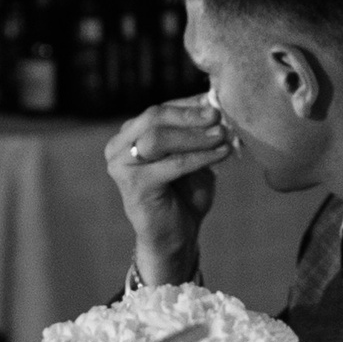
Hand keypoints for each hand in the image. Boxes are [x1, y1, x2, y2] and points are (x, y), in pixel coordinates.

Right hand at [105, 96, 234, 283]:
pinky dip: (199, 157)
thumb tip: (215, 103)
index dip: (189, 105)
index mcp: (130, 135)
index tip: (217, 102)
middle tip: (218, 116)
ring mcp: (122, 166)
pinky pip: (171, 164)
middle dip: (190, 116)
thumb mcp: (192, 157)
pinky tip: (221, 153)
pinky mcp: (133, 185)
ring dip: (195, 136)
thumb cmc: (184, 196)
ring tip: (223, 135)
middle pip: (154, 117)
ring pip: (159, 139)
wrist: (175, 239)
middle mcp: (119, 147)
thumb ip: (197, 132)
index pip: (159, 110)